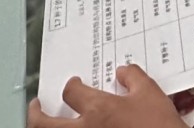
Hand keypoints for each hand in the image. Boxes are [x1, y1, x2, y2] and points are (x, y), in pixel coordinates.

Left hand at [28, 66, 184, 126]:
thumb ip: (134, 78)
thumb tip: (123, 71)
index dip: (71, 86)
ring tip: (43, 123)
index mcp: (98, 110)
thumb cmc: (159, 127)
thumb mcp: (151, 94)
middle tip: (35, 106)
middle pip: (43, 123)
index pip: (71, 93)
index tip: (73, 85)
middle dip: (35, 113)